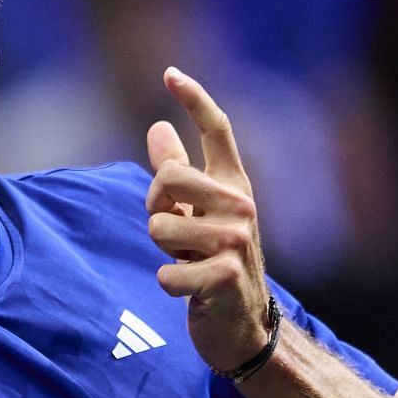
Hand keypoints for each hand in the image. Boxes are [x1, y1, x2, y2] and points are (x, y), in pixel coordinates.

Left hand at [145, 67, 273, 373]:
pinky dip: (167, 283)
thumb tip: (157, 127)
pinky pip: (167, 272)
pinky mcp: (226, 277)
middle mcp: (242, 206)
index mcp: (234, 185)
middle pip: (171, 176)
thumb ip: (177, 174)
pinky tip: (186, 290)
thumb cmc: (213, 262)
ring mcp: (237, 241)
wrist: (241, 324)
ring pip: (161, 227)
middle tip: (171, 232)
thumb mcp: (195, 214)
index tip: (169, 73)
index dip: (194, 99)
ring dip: (162, 252)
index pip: (219, 130)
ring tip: (186, 262)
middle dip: (155, 206)